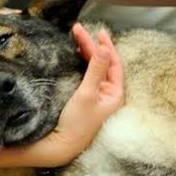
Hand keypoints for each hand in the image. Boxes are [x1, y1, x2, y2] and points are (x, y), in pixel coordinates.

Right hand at [25, 24, 123, 166]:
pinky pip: (87, 75)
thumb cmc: (76, 124)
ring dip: (86, 53)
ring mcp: (96, 97)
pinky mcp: (85, 100)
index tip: (98, 32)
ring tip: (77, 37)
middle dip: (91, 46)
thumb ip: (95, 70)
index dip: (106, 46)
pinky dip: (82, 63)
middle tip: (78, 30)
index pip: (114, 64)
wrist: (60, 146)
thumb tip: (104, 48)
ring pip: (94, 68)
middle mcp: (108, 95)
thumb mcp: (87, 94)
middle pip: (102, 64)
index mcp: (115, 95)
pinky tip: (76, 54)